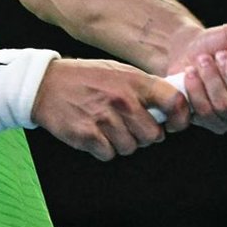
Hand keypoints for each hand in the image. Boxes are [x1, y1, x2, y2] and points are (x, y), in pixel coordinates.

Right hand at [32, 58, 189, 160]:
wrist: (45, 85)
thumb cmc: (86, 78)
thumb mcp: (119, 71)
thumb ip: (144, 87)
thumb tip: (172, 103)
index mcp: (134, 81)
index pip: (174, 100)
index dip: (181, 117)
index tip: (174, 124)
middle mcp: (122, 99)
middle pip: (153, 135)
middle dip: (146, 136)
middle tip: (133, 127)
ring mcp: (104, 118)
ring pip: (130, 147)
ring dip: (123, 143)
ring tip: (109, 127)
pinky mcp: (87, 135)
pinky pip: (109, 154)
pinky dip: (104, 149)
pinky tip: (95, 134)